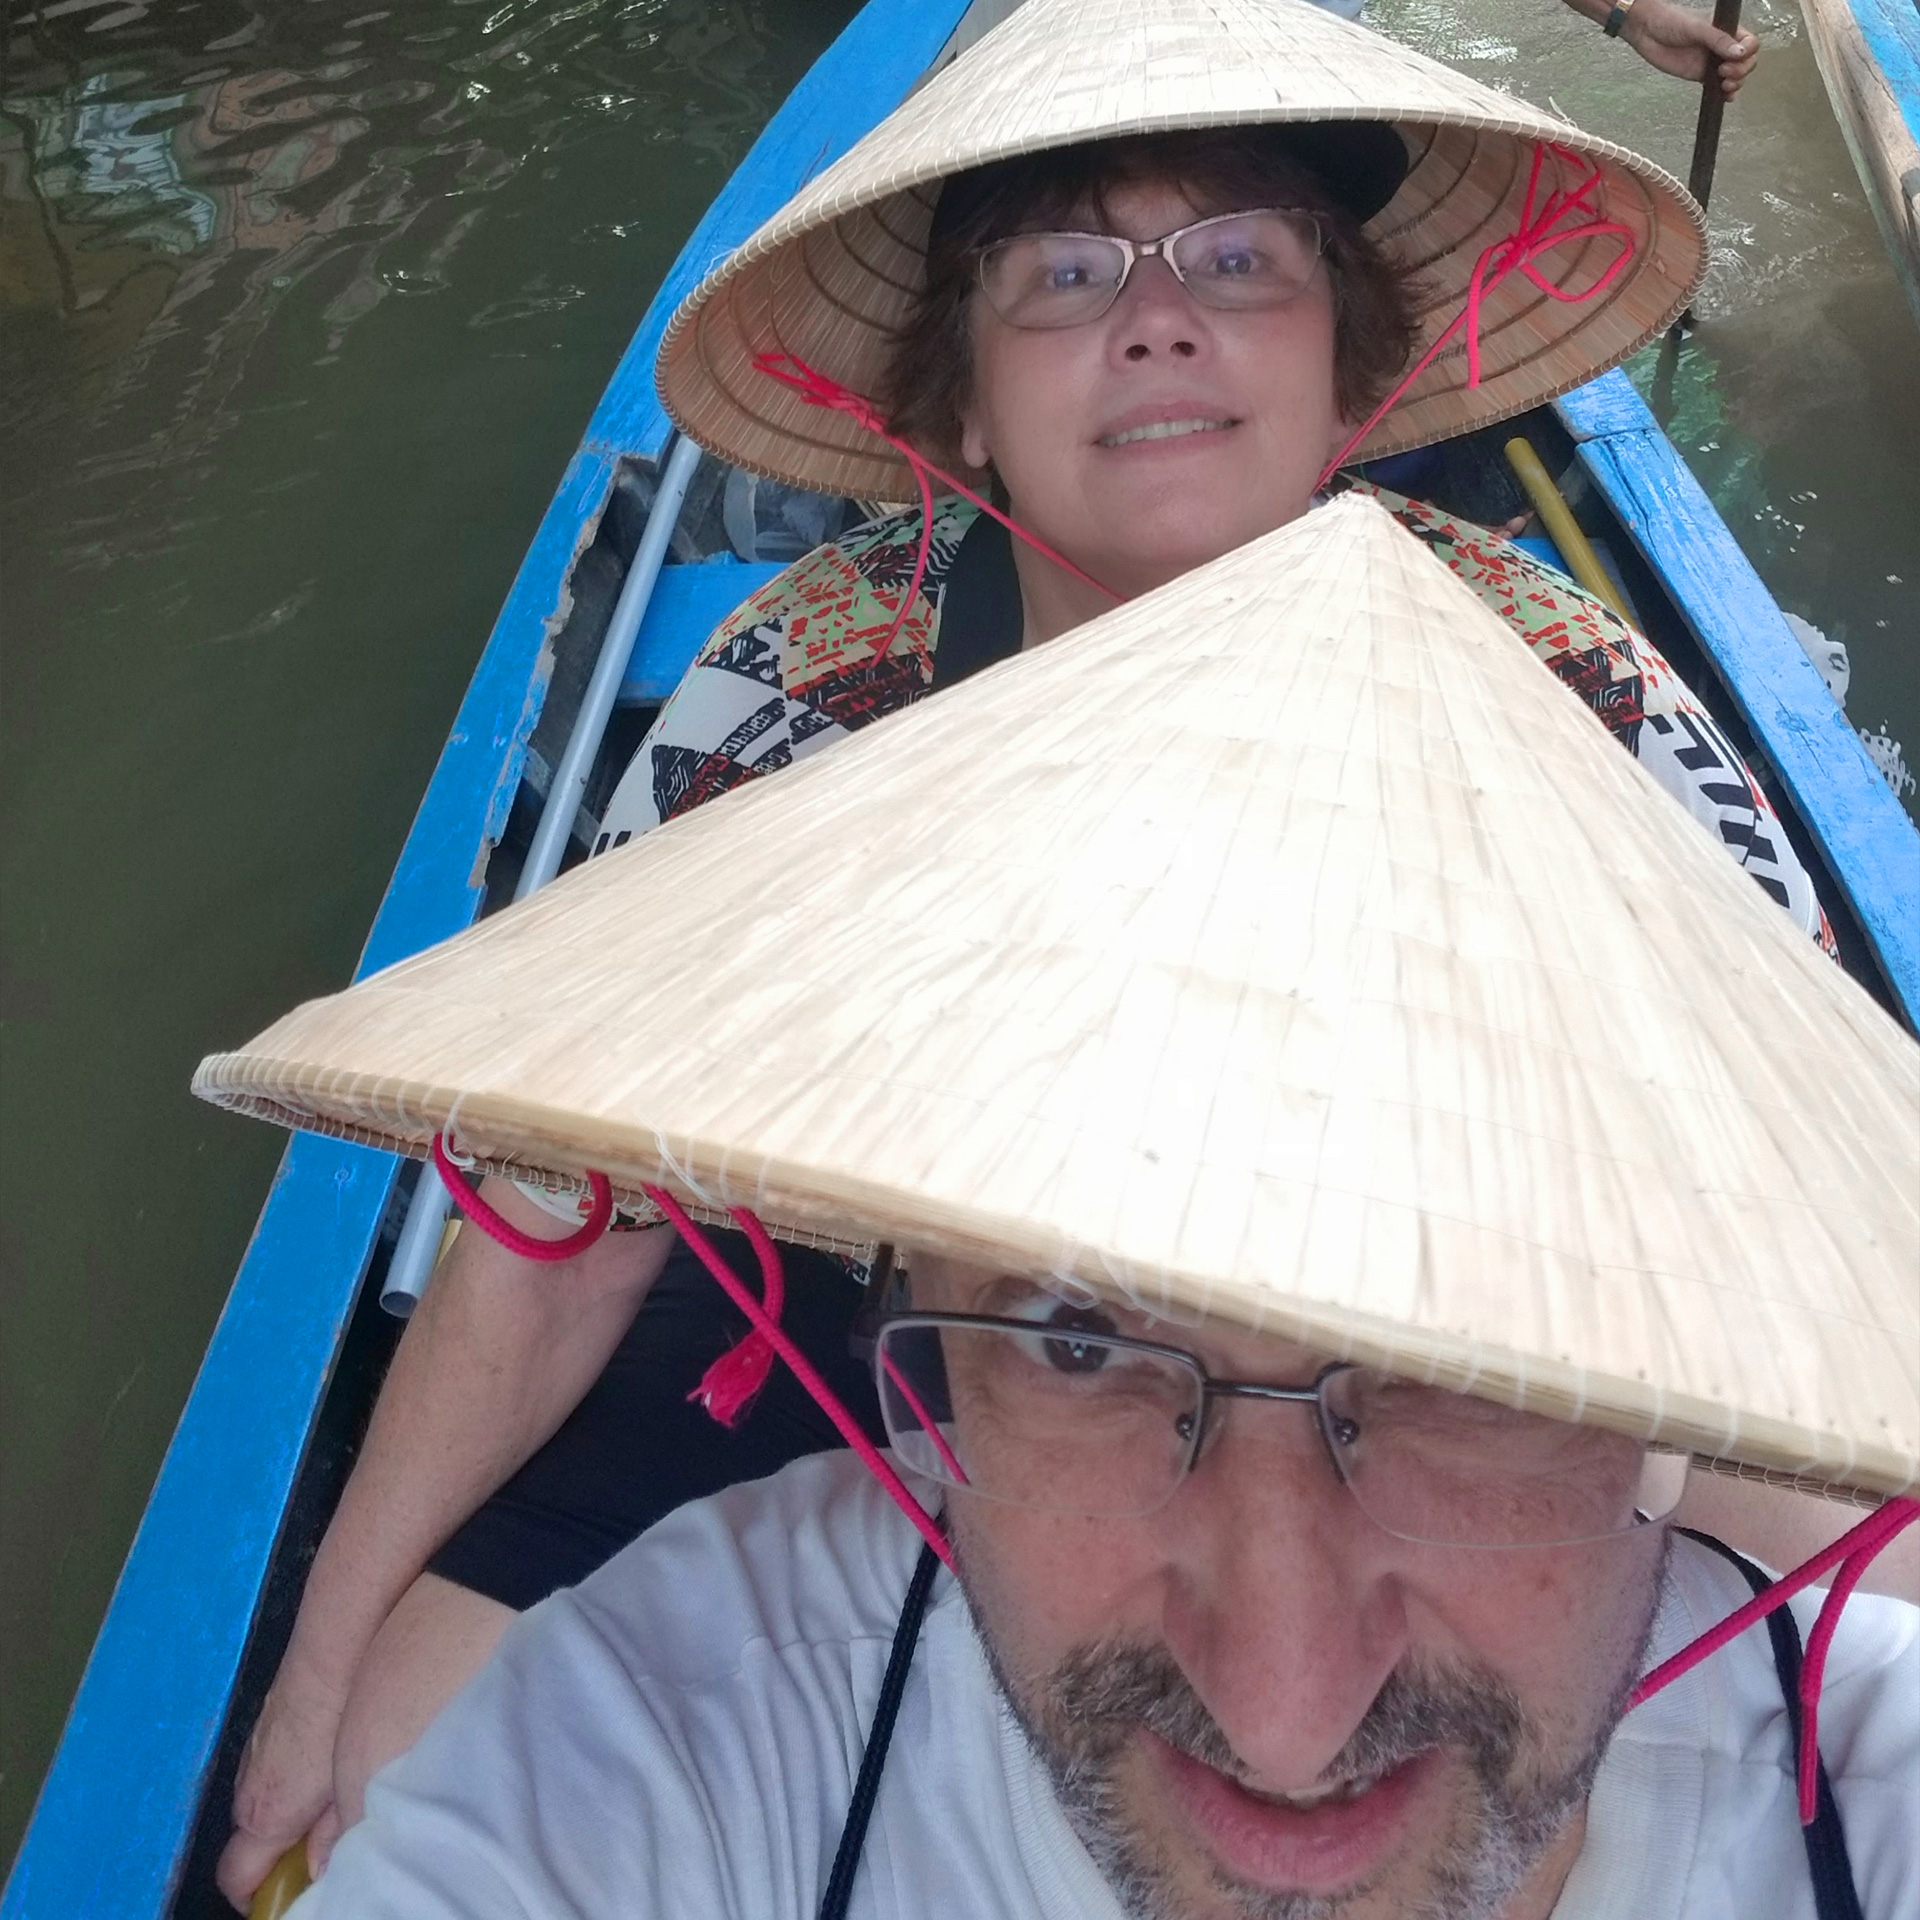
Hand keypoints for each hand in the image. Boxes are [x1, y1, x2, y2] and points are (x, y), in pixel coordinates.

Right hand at [215, 1656, 348, 1909]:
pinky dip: (292, 1775)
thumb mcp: (349, 1789)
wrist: (335, 1654)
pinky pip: (271, 1767)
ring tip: (334, 1798)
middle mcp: (249, 1789)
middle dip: (281, 1850)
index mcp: (265, 1815)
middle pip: (252, 1842)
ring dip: (290, 1811)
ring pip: (263, 1802)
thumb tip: (321, 1869)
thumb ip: (334, 1835)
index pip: (236, 1878)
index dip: (259, 1896)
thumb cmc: (339, 1719)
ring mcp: (253, 1755)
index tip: (285, 1896)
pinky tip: (329, 1759)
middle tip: (323, 1844)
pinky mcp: (265, 1727)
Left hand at [1622, 0, 1759, 95]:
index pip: (1750, 43)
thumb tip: (1739, 52)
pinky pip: (1719, 86)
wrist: (1648, 31)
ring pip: (1736, 75)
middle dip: (1741, 70)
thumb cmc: (1671, 21)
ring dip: (1736, 83)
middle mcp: (1723, 46)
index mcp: (1727, 30)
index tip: (1736, 57)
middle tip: (1724, 71)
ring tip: (1724, 84)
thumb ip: (1718, 40)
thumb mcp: (1697, 28)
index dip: (1748, 52)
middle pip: (1747, 61)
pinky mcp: (1701, 75)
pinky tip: (1725, 96)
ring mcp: (1713, 61)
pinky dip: (1726, 93)